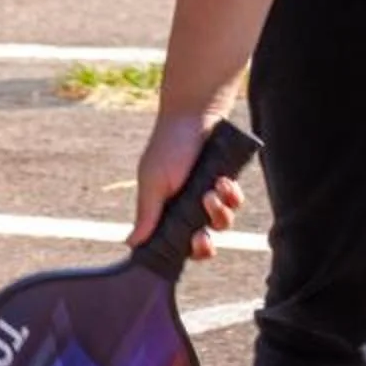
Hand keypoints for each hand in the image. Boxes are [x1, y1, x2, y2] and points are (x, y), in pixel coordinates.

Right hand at [131, 109, 247, 259]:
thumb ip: (146, 214)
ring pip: (221, 224)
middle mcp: (188, 208)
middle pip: (202, 242)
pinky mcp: (226, 185)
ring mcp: (208, 197)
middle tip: (201, 236)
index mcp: (166, 211)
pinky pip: (234, 202)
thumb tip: (130, 244)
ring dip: (218, 212)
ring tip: (212, 190)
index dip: (185, 251)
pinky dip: (231, 196)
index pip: (175, 244)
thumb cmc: (168, 146)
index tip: (190, 246)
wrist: (195, 115)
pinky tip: (223, 181)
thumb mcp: (153, 182)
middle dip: (204, 244)